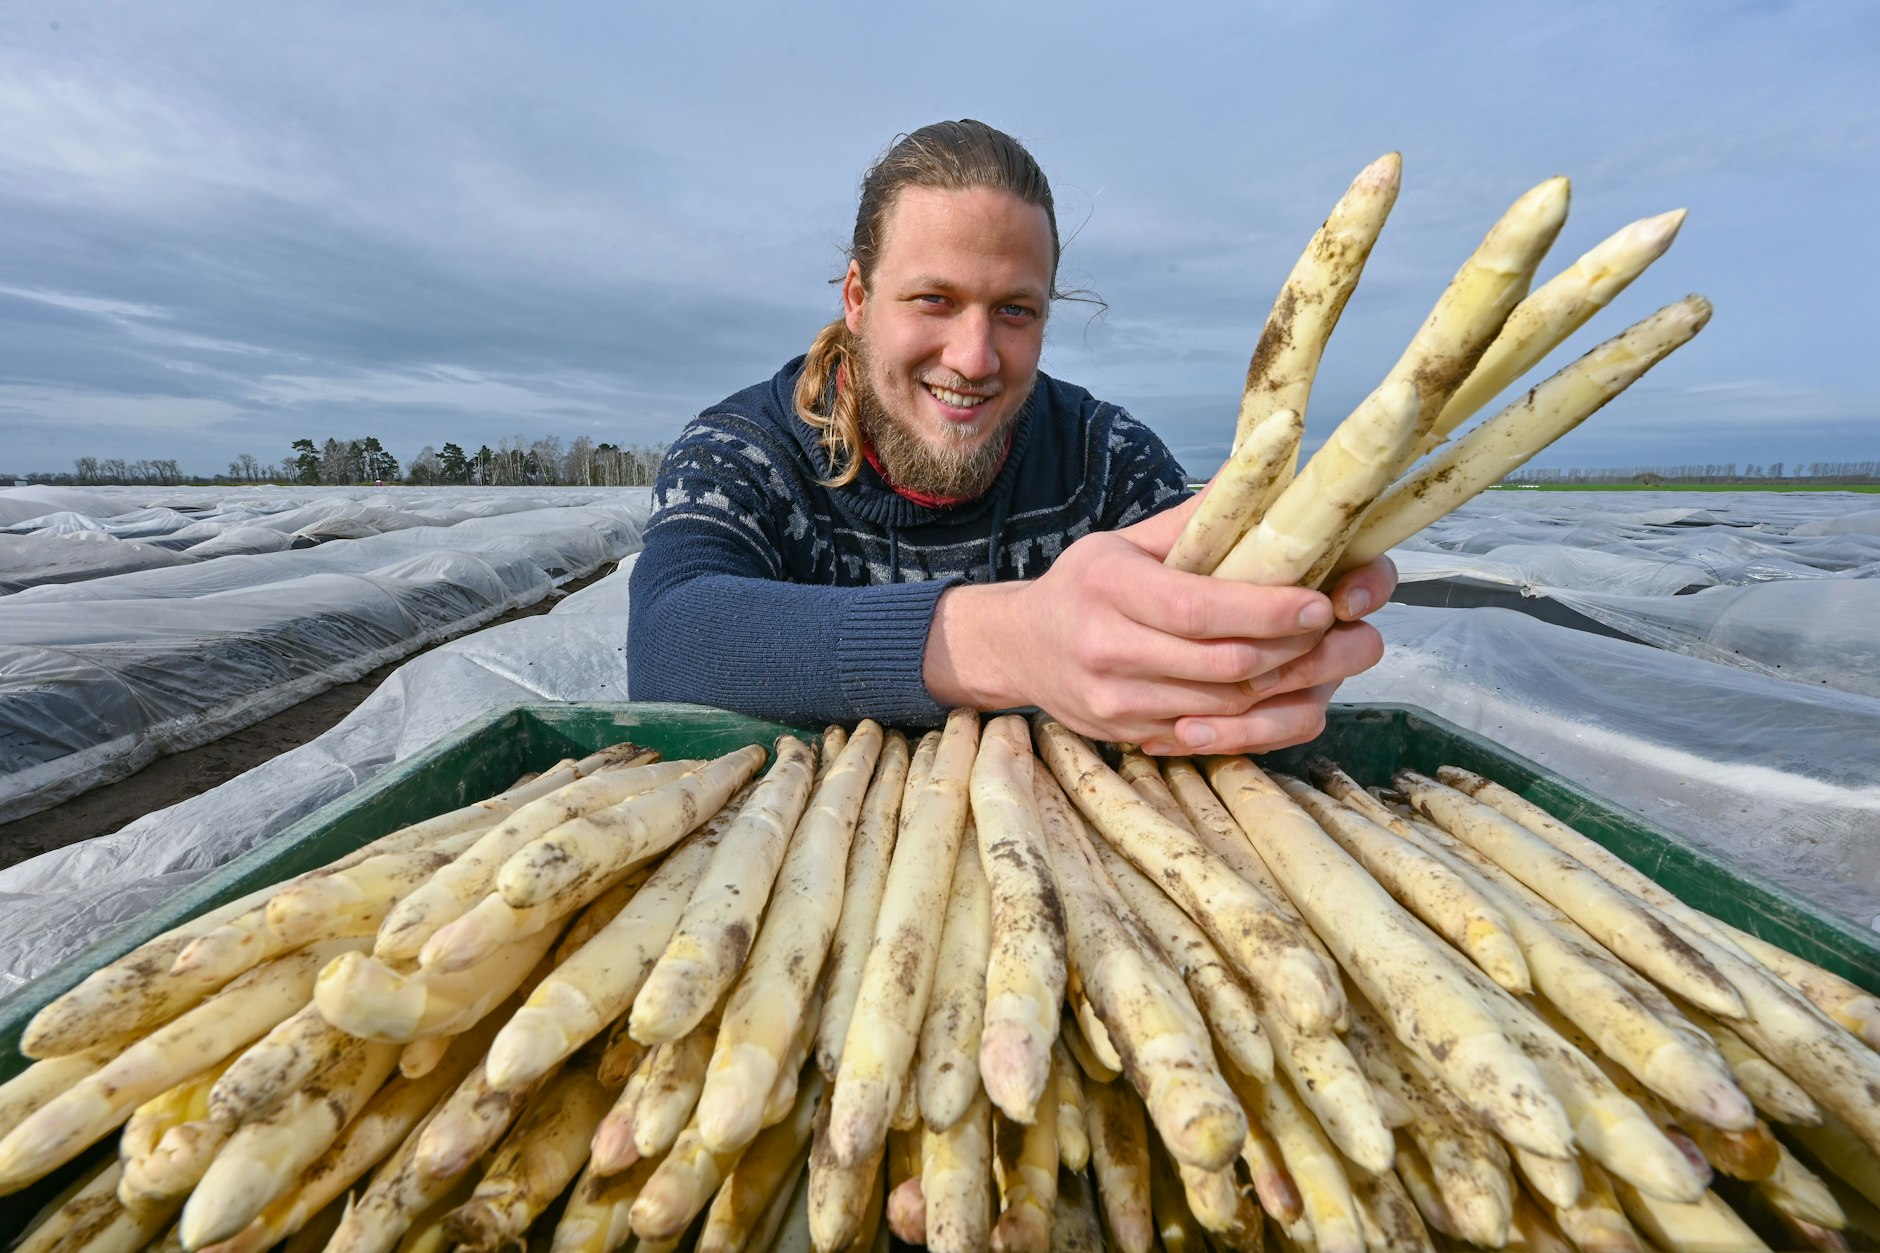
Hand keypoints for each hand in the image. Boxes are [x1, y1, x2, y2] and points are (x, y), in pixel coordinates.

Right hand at [923, 494, 1395, 753]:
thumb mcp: (1126, 542)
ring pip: (1224, 708)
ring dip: (1286, 688)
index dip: (1265, 610)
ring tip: (1327, 662)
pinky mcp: (1127, 737)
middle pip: (1222, 664)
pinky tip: (1286, 695)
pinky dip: (1257, 722)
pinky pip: (1209, 738)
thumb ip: (1199, 518)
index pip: (1197, 608)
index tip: (1318, 603)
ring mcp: (1114, 702)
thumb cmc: (1083, 587)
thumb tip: (1266, 462)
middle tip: (1341, 633)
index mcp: (1108, 587)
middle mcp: (1106, 648)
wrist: (1018, 648)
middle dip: (1294, 652)